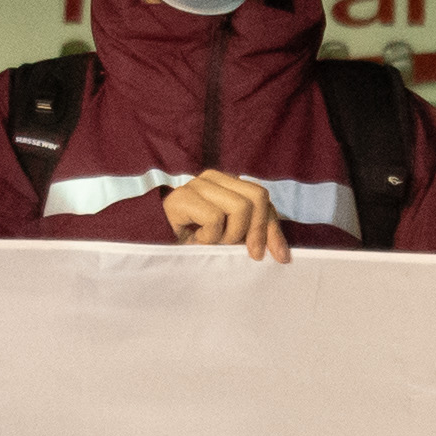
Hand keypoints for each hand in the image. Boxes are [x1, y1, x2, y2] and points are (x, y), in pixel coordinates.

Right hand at [156, 172, 292, 260]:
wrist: (152, 249)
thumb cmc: (192, 245)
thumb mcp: (228, 239)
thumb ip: (252, 234)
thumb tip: (282, 253)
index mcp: (227, 184)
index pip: (263, 199)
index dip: (273, 228)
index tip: (281, 257)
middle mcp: (214, 178)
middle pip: (258, 197)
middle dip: (257, 230)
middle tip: (245, 252)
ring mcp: (197, 185)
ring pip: (240, 208)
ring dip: (230, 235)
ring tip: (211, 242)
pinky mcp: (182, 197)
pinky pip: (215, 218)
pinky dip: (210, 237)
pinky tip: (195, 239)